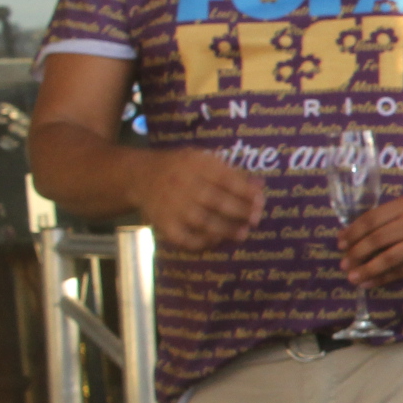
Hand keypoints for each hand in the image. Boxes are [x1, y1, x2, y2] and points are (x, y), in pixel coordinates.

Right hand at [137, 150, 264, 251]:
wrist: (141, 174)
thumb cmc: (182, 167)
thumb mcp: (204, 159)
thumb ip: (232, 172)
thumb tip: (260, 185)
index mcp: (196, 165)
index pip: (226, 179)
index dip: (246, 192)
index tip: (261, 201)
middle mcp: (183, 184)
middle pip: (216, 201)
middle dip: (239, 212)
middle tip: (255, 220)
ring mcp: (171, 205)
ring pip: (201, 221)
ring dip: (225, 230)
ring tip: (241, 234)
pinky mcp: (163, 222)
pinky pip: (182, 237)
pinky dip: (200, 242)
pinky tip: (214, 241)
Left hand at [339, 196, 402, 286]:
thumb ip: (381, 219)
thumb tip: (347, 239)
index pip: (371, 220)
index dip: (352, 233)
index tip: (340, 244)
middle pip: (378, 239)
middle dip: (356, 253)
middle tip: (343, 264)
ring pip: (389, 259)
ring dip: (367, 269)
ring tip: (352, 277)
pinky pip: (401, 272)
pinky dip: (382, 278)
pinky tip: (369, 282)